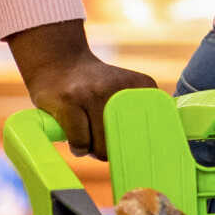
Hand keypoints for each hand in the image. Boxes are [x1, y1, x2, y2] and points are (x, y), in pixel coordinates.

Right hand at [7, 20, 157, 160]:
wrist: (60, 63)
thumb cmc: (95, 86)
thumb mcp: (125, 89)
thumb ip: (139, 111)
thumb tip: (151, 145)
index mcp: (140, 85)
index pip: (153, 124)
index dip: (142, 143)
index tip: (136, 150)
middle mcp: (119, 87)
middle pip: (124, 140)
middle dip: (113, 150)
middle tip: (103, 146)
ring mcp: (93, 93)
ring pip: (101, 146)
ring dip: (93, 151)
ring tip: (88, 140)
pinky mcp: (68, 102)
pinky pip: (80, 143)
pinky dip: (78, 149)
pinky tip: (76, 142)